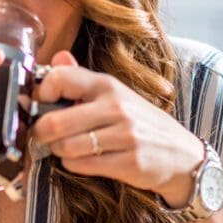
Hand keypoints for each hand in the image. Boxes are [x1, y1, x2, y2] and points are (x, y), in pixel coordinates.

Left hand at [31, 51, 204, 206]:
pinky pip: (81, 165)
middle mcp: (116, 107)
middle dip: (40, 131)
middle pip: (55, 121)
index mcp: (107, 85)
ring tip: (64, 148)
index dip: (41, 93)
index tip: (40, 104)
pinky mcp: (129, 162)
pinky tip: (80, 159)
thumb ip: (81, 78)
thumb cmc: (139, 122)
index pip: (60, 78)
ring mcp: (125, 135)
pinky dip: (72, 164)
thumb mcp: (114, 94)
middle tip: (42, 134)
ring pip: (65, 146)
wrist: (182, 154)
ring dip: (57, 150)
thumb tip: (57, 56)